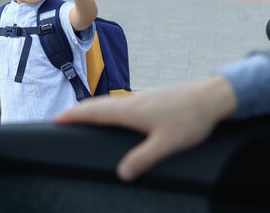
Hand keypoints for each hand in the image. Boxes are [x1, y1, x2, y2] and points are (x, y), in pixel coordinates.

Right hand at [55, 75, 236, 180]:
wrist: (212, 96)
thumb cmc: (191, 117)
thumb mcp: (166, 143)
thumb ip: (142, 158)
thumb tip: (122, 173)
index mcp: (131, 110)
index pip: (94, 112)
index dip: (73, 116)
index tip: (56, 119)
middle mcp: (133, 101)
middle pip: (97, 105)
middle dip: (78, 112)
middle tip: (62, 118)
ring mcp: (142, 98)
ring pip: (110, 102)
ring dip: (93, 109)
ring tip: (83, 116)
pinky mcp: (152, 98)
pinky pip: (122, 103)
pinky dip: (109, 108)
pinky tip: (116, 115)